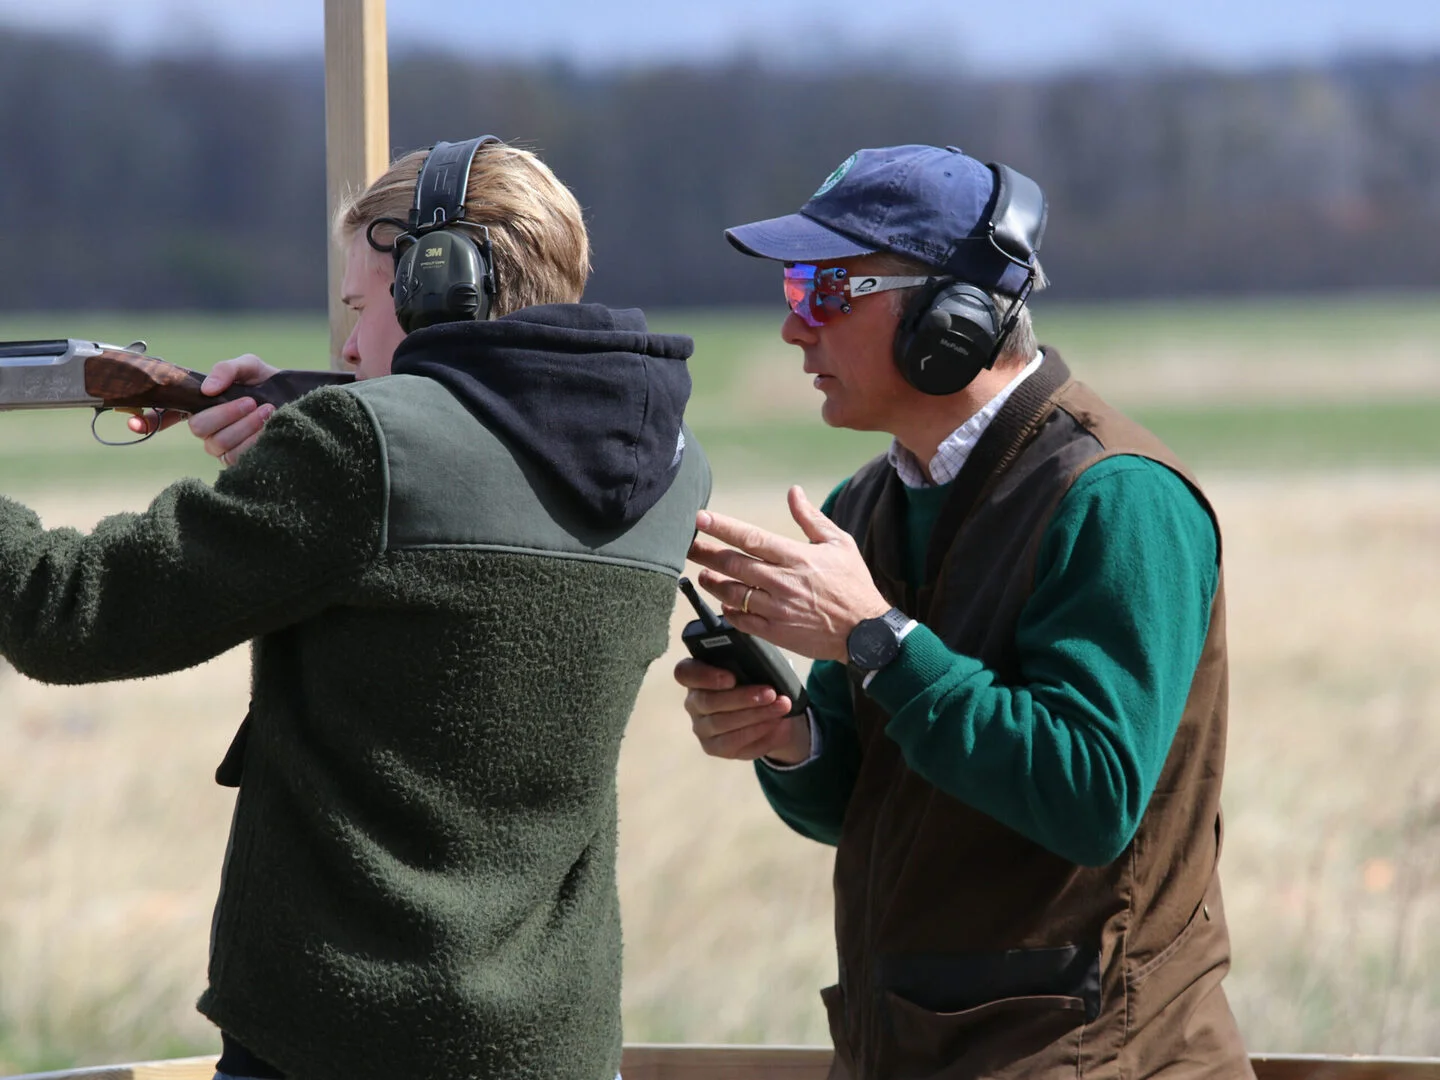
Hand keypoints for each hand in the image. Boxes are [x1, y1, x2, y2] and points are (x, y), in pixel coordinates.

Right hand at [126, 354, 280, 464]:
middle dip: (224, 414)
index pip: (165, 415)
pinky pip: (237, 457)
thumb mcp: (249, 367)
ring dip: (244, 426)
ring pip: (217, 444)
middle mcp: (206, 428)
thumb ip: (227, 369)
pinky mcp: (239, 462)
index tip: (134, 423)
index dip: (147, 421)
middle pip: (198, 429)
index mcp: (200, 404)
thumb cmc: (269, 384)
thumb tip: (207, 389)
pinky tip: (269, 428)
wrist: (301, 402)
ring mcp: (221, 447)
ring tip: (266, 411)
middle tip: (250, 401)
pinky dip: (254, 441)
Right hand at [674, 657, 810, 763]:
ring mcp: (701, 727)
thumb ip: (749, 664)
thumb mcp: (752, 667)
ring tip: (781, 707)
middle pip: (708, 701)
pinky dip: (758, 732)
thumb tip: (764, 665)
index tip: (732, 678)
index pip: (684, 673)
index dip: (705, 676)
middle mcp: (693, 702)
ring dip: (755, 715)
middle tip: (770, 693)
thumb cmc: (756, 680)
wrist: (768, 711)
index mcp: (696, 674)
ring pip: (721, 723)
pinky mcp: (713, 747)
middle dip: (742, 698)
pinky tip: (776, 723)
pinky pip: (733, 743)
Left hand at [688, 485, 889, 661]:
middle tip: (686, 545)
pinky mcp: (776, 632)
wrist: (866, 632)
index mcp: (796, 557)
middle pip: (733, 564)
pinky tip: (723, 603)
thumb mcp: (840, 543)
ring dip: (712, 582)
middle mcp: (782, 582)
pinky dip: (729, 611)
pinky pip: (743, 620)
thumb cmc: (853, 585)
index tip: (700, 519)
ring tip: (703, 574)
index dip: (722, 528)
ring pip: (733, 593)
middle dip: (705, 553)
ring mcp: (777, 608)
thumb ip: (811, 518)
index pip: (750, 538)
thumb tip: (794, 492)